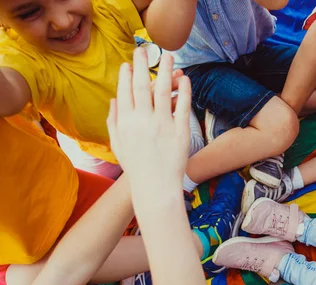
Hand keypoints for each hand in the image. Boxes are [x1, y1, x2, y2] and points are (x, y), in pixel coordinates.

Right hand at [107, 48, 190, 194]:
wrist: (156, 187)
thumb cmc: (136, 166)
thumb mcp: (117, 144)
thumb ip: (113, 120)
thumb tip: (114, 99)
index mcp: (126, 122)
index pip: (125, 91)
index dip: (127, 75)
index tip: (129, 64)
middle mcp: (143, 120)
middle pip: (143, 85)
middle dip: (143, 64)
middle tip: (144, 49)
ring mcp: (163, 124)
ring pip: (163, 90)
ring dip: (165, 70)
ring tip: (168, 55)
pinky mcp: (180, 131)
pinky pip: (182, 106)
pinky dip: (183, 90)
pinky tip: (184, 79)